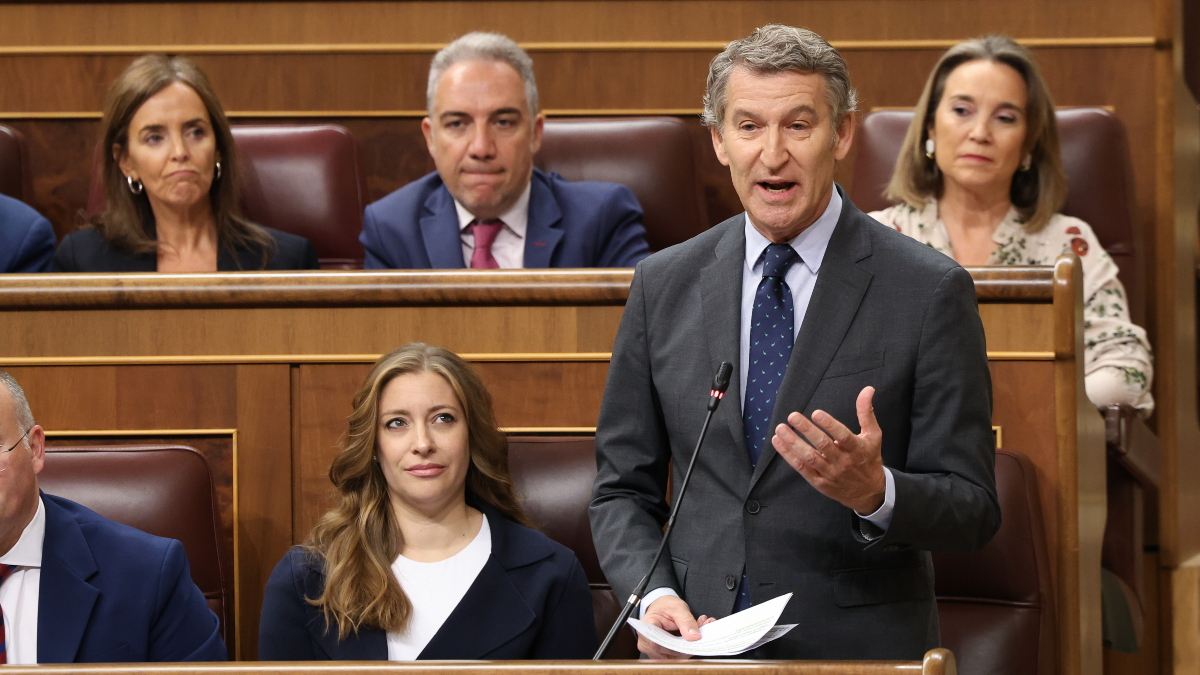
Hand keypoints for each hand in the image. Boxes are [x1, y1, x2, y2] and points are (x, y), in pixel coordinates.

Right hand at [638, 595, 715, 659]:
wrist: (663, 607)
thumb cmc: (665, 606)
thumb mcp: (677, 608)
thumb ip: (686, 621)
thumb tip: (694, 637)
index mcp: (645, 628)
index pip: (658, 644)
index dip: (676, 646)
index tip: (692, 639)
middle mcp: (647, 643)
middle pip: (668, 652)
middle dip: (688, 644)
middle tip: (702, 629)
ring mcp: (654, 651)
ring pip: (675, 656)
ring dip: (690, 646)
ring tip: (700, 628)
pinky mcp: (664, 654)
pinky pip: (678, 655)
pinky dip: (688, 647)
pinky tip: (695, 635)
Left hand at [772, 385, 885, 513]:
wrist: (869, 492)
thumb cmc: (869, 458)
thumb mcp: (873, 435)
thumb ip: (866, 412)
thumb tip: (868, 389)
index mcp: (857, 449)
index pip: (843, 436)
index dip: (829, 425)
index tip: (815, 413)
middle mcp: (843, 462)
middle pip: (823, 445)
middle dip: (807, 430)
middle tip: (792, 416)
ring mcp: (830, 474)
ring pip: (809, 458)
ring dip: (793, 443)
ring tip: (780, 429)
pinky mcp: (819, 483)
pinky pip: (802, 469)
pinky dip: (788, 456)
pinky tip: (778, 442)